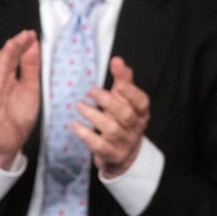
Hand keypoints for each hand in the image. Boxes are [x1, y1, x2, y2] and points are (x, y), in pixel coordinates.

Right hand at [0, 30, 40, 169]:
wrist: (8, 143)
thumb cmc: (17, 117)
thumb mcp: (31, 88)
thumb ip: (31, 68)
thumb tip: (34, 46)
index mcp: (6, 78)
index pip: (13, 57)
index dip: (22, 45)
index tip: (32, 34)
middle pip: (5, 60)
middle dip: (15, 46)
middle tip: (26, 34)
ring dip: (6, 55)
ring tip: (14, 42)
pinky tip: (4, 62)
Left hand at [74, 55, 149, 177]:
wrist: (123, 155)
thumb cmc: (122, 122)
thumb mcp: (125, 102)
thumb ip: (123, 81)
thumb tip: (117, 60)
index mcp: (140, 112)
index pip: (141, 101)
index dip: (130, 91)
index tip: (117, 83)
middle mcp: (135, 127)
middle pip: (124, 113)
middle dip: (107, 101)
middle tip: (90, 91)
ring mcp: (123, 142)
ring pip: (111, 129)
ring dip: (93, 115)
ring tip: (79, 105)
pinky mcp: (111, 154)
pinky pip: (99, 146)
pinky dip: (86, 135)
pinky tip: (75, 125)